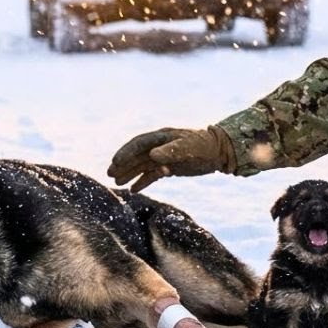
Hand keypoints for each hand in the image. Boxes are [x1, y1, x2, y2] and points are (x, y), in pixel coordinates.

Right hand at [107, 126, 235, 191]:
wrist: (218, 152)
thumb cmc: (204, 146)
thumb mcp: (188, 148)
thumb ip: (171, 151)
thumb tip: (152, 155)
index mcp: (161, 137)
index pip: (138, 144)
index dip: (126, 152)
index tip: (115, 162)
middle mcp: (159, 146)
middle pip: (136, 155)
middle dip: (123, 164)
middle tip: (109, 174)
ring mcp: (163, 156)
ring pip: (142, 165)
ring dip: (129, 173)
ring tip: (116, 182)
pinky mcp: (168, 167)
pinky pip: (152, 174)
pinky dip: (143, 181)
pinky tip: (133, 189)